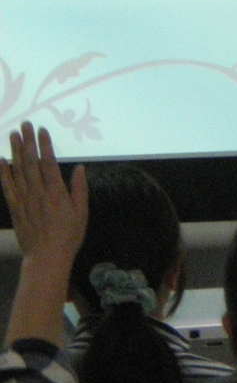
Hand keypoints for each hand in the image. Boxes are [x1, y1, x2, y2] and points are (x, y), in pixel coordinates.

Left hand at [1, 123, 87, 264]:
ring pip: (17, 171)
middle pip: (30, 163)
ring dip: (15, 152)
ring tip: (13, 135)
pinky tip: (2, 161)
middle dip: (27, 143)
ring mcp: (24, 200)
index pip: (48, 164)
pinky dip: (3, 173)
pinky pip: (7, 187)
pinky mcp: (15, 208)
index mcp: (57, 193)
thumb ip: (79, 189)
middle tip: (24, 125)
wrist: (46, 257)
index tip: (42, 130)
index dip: (45, 146)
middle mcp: (38, 193)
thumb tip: (78, 168)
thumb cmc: (69, 236)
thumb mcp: (82, 213)